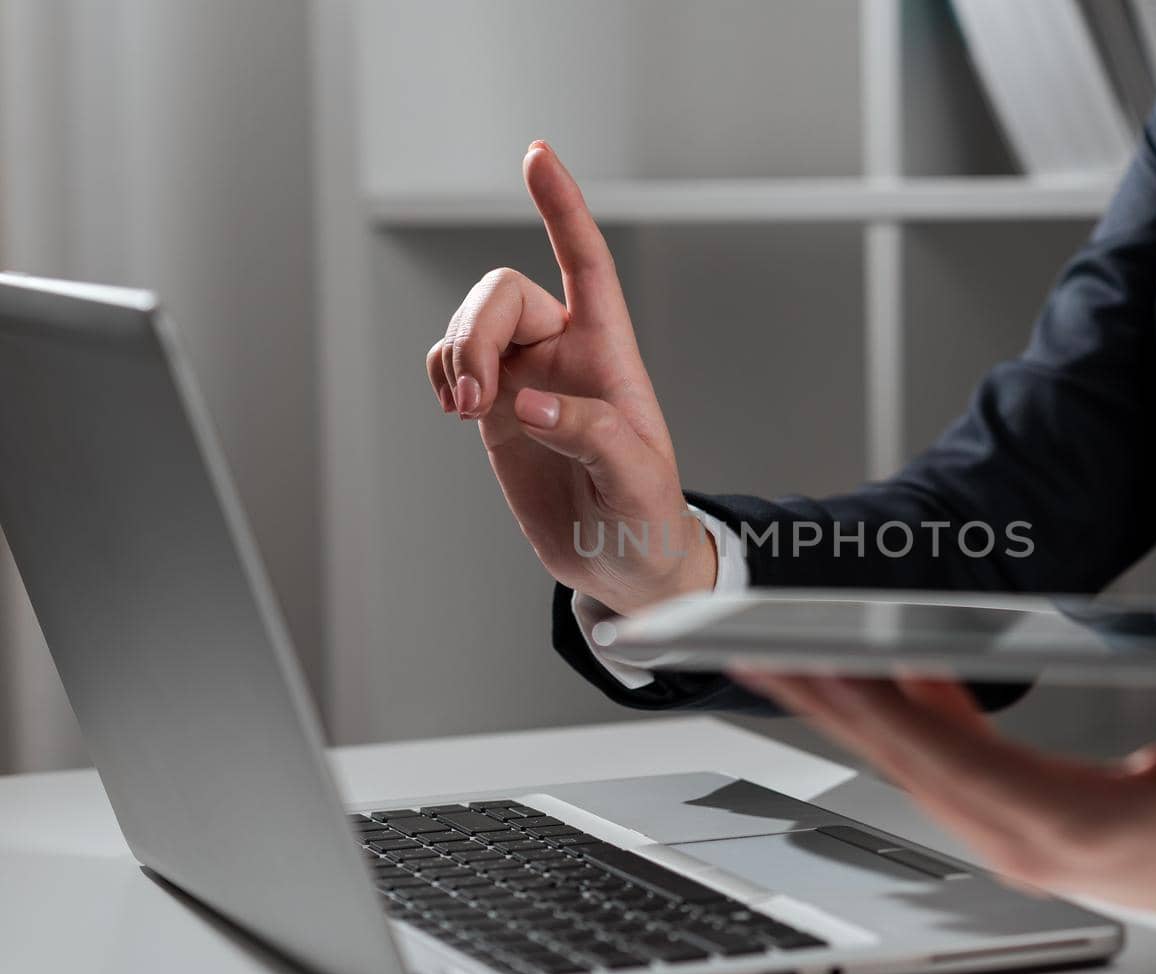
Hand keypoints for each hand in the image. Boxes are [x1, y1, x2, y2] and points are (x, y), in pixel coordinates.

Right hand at [426, 142, 715, 614]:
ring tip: (463, 411)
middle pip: (503, 294)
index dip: (564, 209)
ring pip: (469, 325)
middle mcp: (565, 353)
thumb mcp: (636, 481)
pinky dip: (439, 372)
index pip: (586, 264)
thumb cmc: (646, 518)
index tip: (537, 156)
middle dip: (475, 332)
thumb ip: (589, 434)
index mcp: (611, 355)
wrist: (620, 563)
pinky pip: (449, 364)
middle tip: (471, 399)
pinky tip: (455, 406)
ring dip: (454, 356)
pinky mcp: (494, 409)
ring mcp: (525, 377)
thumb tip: (525, 400)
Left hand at [730, 672, 1155, 937]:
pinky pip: (934, 760)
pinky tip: (867, 668)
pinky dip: (893, 715)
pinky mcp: (1005, 816)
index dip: (889, 711)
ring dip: (842, 709)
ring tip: (777, 654)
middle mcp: (1022, 836)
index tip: (826, 670)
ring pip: (905, 762)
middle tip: (753, 650)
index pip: (958, 761)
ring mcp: (1007, 832)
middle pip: (903, 759)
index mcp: (1073, 826)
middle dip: (825, 703)